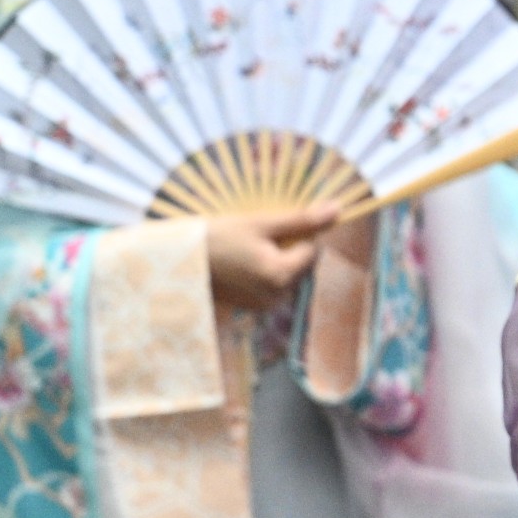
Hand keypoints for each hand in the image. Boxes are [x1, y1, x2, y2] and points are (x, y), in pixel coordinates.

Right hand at [205, 205, 336, 313]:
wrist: (179, 261)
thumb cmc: (219, 237)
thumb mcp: (261, 223)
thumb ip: (302, 219)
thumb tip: (339, 209)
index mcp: (282, 275)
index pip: (313, 249)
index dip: (300, 232)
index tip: (276, 223)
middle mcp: (278, 296)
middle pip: (303, 264)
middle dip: (290, 246)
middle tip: (259, 235)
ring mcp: (265, 305)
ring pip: (289, 274)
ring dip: (278, 257)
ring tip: (249, 247)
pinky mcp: (254, 307)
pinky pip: (274, 284)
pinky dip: (266, 270)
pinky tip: (243, 261)